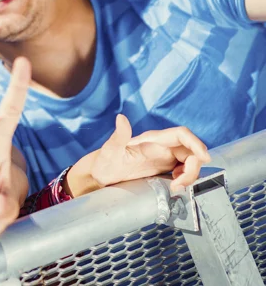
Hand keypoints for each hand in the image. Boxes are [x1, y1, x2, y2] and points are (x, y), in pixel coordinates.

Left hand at [68, 115, 211, 195]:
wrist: (100, 175)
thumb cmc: (104, 162)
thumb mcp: (110, 151)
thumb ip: (118, 136)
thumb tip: (121, 118)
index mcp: (152, 140)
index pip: (181, 135)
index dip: (196, 143)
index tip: (204, 158)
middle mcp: (161, 146)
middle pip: (190, 151)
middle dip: (193, 167)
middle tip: (180, 183)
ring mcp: (163, 157)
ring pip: (189, 161)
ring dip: (190, 174)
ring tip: (176, 186)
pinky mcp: (163, 168)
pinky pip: (183, 170)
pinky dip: (185, 178)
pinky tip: (175, 185)